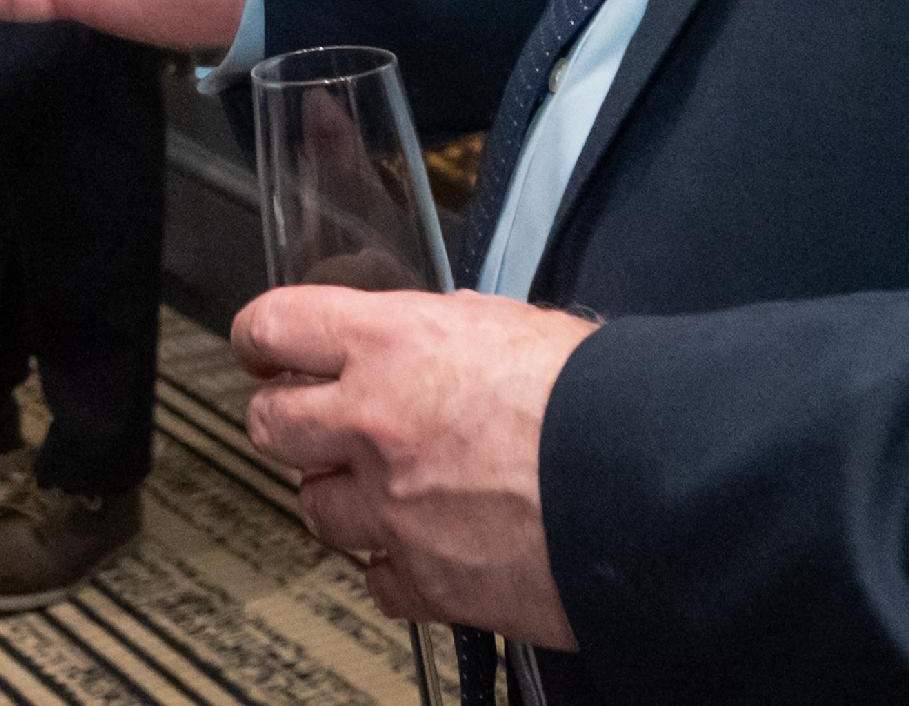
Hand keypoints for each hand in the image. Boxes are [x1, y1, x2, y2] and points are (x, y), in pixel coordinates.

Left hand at [235, 286, 594, 648]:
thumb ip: (449, 331)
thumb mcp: (514, 326)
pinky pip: (376, 580)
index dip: (260, 337)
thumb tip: (431, 336)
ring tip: (381, 490)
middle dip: (283, 421)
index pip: (277, 326)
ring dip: (340, 498)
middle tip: (304, 422)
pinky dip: (393, 568)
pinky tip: (424, 550)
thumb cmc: (599, 400)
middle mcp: (373, 425)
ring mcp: (392, 510)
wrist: (648, 487)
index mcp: (391, 345)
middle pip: (270, 425)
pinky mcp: (426, 582)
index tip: (260, 347)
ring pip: (315, 509)